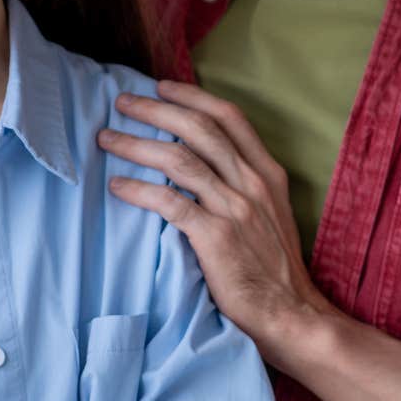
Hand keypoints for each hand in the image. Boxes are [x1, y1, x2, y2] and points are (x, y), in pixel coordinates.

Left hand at [97, 79, 339, 367]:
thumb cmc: (275, 270)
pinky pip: (169, 202)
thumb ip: (244, 187)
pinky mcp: (216, 237)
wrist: (293, 314)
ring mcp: (235, 209)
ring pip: (178, 160)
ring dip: (136, 144)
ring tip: (107, 138)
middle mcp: (252, 183)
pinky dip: (139, 189)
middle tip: (123, 102)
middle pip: (198, 130)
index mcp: (268, 174)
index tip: (163, 86)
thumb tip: (202, 166)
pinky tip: (117, 186)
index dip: (193, 97)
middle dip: (156, 110)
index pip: (230, 118)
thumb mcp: (271, 215)